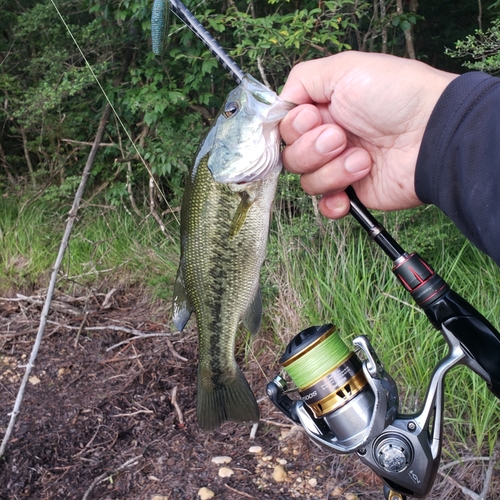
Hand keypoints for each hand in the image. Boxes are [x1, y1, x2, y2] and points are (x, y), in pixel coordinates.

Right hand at [279, 51, 457, 217]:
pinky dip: (333, 202)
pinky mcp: (353, 193)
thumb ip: (302, 79)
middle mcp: (328, 139)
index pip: (285, 127)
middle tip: (341, 137)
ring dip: (332, 170)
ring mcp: (339, 168)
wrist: (432, 135)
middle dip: (312, 149)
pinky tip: (351, 189)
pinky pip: (325, 206)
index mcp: (323, 110)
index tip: (313, 117)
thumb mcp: (345, 69)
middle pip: (291, 157)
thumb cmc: (396, 96)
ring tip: (363, 158)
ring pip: (306, 181)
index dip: (292, 127)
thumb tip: (281, 104)